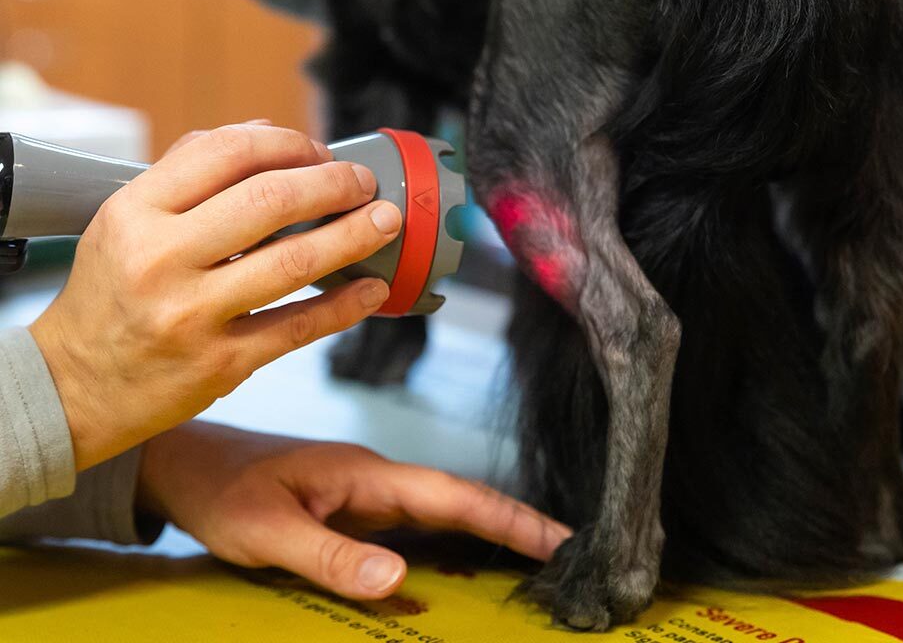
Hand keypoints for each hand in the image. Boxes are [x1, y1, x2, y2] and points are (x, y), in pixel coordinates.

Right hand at [30, 123, 402, 470]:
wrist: (72, 387)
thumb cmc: (111, 292)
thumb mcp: (127, 219)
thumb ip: (191, 171)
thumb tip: (268, 132)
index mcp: (136, 212)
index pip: (226, 152)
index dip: (288, 143)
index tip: (319, 151)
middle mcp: (161, 260)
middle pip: (270, 201)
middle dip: (333, 184)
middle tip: (363, 183)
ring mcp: (192, 316)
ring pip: (295, 262)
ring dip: (355, 235)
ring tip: (385, 220)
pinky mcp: (220, 365)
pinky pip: (299, 327)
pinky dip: (345, 304)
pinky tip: (372, 287)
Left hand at [138, 422, 572, 599]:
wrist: (190, 466)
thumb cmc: (223, 492)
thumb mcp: (268, 532)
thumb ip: (331, 554)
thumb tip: (399, 580)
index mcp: (366, 474)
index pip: (453, 495)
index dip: (510, 518)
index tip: (562, 538)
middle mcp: (376, 480)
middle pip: (460, 502)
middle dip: (515, 526)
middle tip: (569, 557)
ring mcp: (366, 494)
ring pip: (441, 515)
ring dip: (487, 535)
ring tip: (535, 565)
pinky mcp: (353, 510)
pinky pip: (414, 530)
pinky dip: (450, 545)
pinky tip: (462, 568)